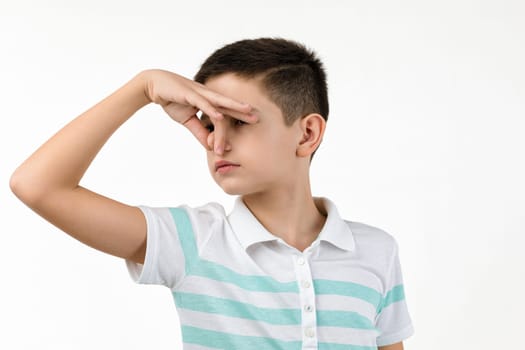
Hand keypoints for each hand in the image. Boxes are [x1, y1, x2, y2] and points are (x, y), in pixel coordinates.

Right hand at [142, 69, 256, 148]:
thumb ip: (199, 132)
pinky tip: (221, 116)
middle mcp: (207, 95)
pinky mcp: (189, 94)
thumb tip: (210, 146)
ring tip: (248, 111)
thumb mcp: (187, 120)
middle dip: (243, 111)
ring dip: (234, 106)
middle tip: (258, 118)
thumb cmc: (172, 100)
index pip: (226, 111)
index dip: (237, 118)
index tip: (250, 127)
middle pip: (229, 104)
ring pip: (220, 101)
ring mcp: (199, 93)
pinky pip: (203, 103)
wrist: (154, 86)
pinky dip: (212, 110)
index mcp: (208, 101)